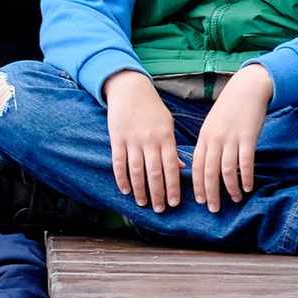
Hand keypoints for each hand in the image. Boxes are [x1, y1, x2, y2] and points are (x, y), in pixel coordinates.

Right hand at [104, 68, 182, 211]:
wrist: (130, 88)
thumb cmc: (152, 108)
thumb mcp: (167, 124)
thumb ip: (173, 147)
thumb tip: (181, 168)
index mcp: (166, 137)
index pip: (172, 167)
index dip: (173, 187)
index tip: (174, 203)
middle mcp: (150, 140)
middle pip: (155, 173)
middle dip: (158, 194)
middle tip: (160, 209)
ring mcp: (132, 140)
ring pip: (137, 171)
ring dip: (140, 190)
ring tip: (143, 203)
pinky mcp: (117, 138)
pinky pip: (119, 163)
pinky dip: (121, 178)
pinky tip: (125, 190)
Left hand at [189, 63, 273, 210]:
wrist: (247, 88)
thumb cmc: (230, 108)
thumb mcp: (212, 124)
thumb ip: (209, 143)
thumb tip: (206, 165)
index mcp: (204, 136)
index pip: (196, 166)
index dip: (198, 185)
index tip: (201, 200)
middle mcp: (215, 139)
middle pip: (209, 172)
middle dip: (211, 193)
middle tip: (214, 209)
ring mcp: (231, 138)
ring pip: (227, 170)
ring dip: (230, 189)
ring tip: (235, 199)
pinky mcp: (248, 137)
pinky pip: (245, 163)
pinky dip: (246, 177)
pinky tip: (248, 187)